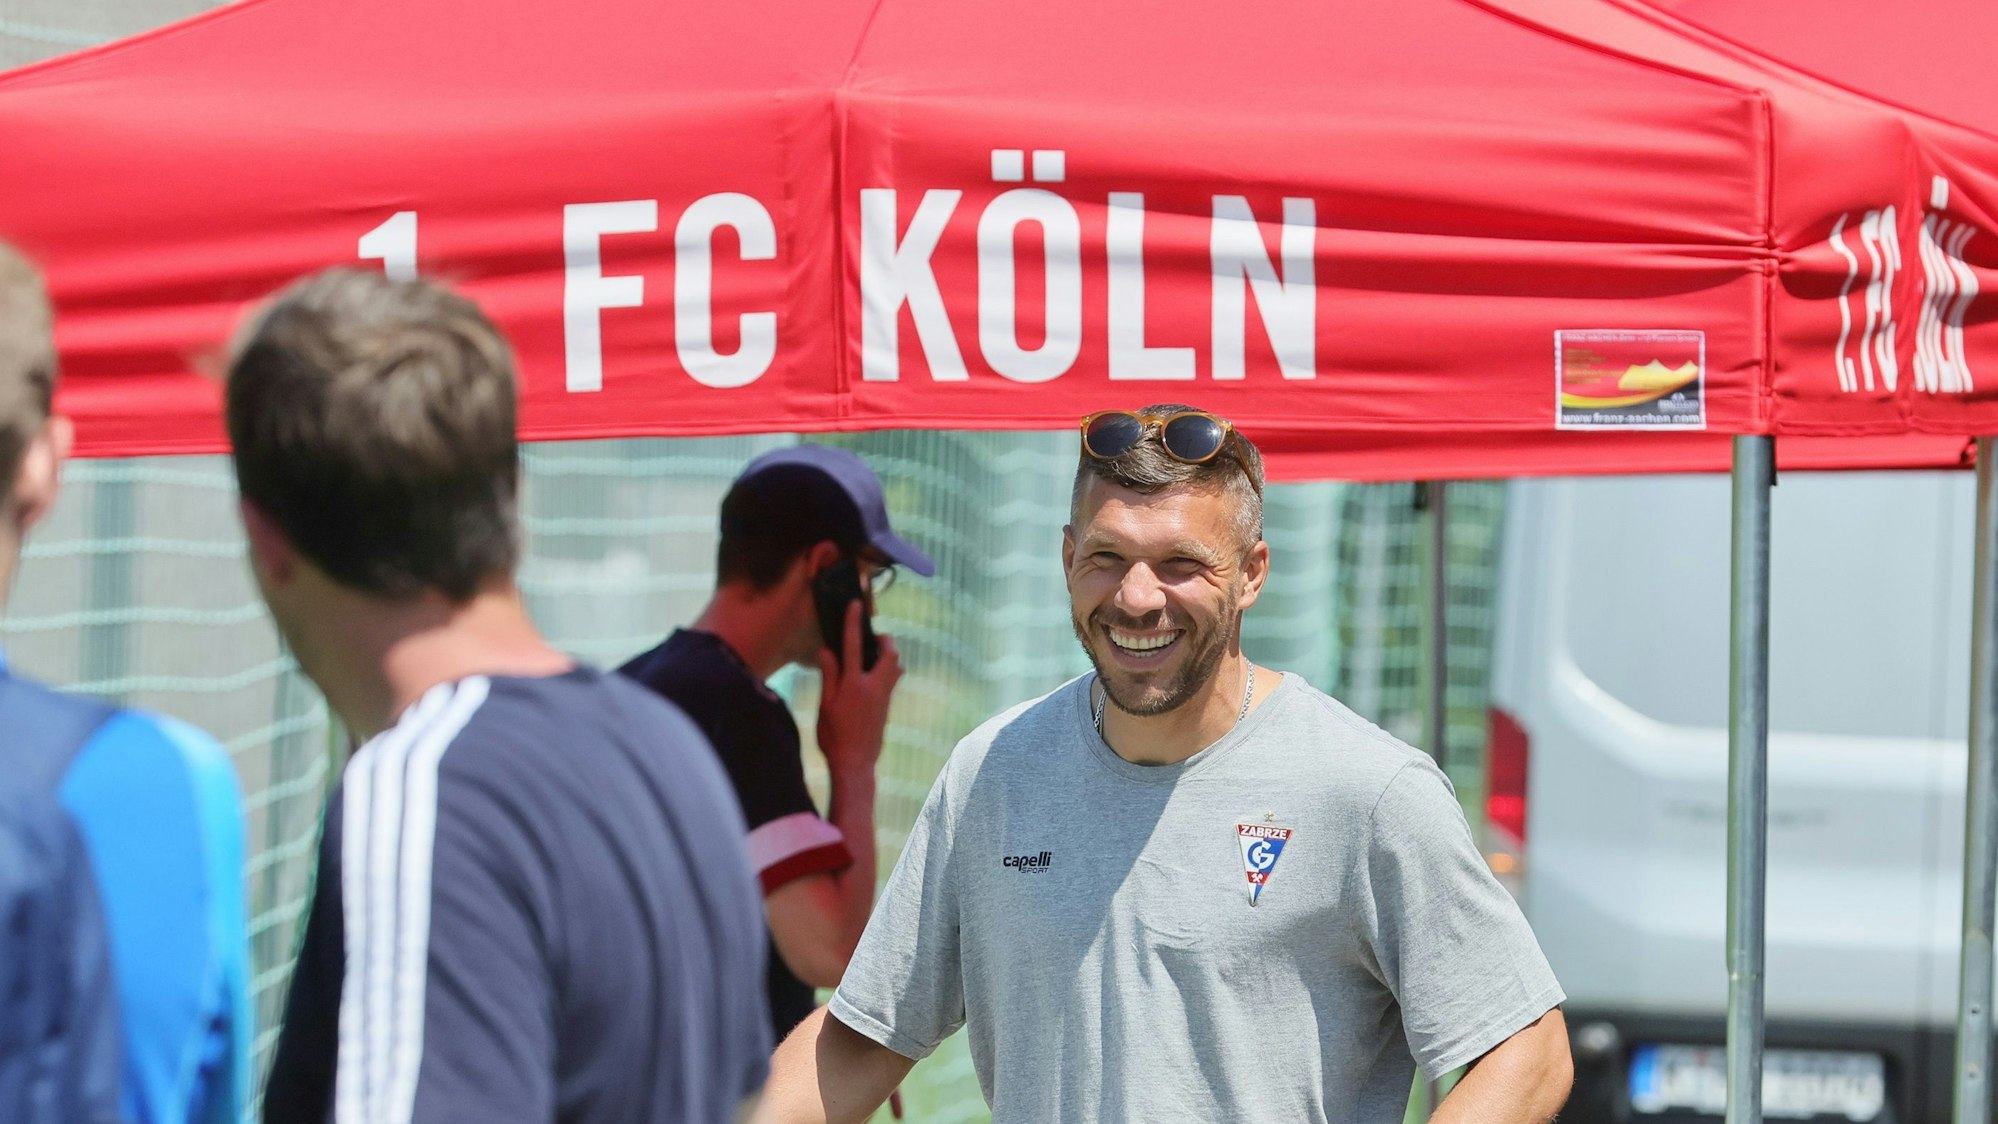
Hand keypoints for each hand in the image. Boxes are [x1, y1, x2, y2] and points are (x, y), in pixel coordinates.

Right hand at [816, 599, 902, 774]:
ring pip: (896, 666)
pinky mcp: (888, 706)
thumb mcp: (825, 705)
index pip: (854, 646)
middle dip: (884, 640)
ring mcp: (884, 697)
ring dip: (888, 655)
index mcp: (854, 685)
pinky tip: (872, 675)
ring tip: (872, 655)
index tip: (856, 605)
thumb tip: (827, 650)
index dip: (854, 623)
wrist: (855, 763)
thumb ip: (829, 675)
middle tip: (873, 637)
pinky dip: (888, 669)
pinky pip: (893, 679)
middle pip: (890, 653)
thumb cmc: (834, 737)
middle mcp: (874, 687)